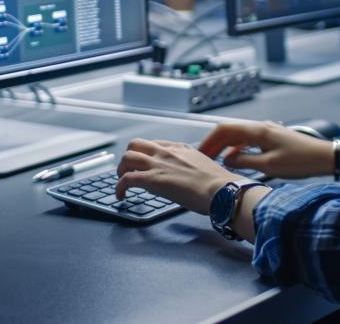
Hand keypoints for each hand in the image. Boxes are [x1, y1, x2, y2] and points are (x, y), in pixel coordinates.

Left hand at [115, 139, 241, 213]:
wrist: (220, 190)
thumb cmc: (217, 184)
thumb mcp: (203, 166)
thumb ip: (191, 166)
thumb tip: (187, 177)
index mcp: (180, 148)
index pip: (154, 144)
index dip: (145, 155)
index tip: (145, 165)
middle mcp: (166, 152)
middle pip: (135, 144)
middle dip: (128, 158)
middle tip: (128, 171)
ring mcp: (158, 164)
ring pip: (127, 157)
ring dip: (120, 170)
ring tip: (122, 183)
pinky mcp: (152, 180)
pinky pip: (126, 179)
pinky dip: (119, 187)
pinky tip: (121, 195)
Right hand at [199, 120, 333, 178]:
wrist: (324, 157)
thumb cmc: (300, 161)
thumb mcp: (269, 166)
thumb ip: (245, 161)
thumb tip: (227, 160)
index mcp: (257, 130)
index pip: (224, 129)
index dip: (209, 140)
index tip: (199, 153)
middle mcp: (260, 126)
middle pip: (229, 130)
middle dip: (214, 143)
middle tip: (203, 158)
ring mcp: (267, 130)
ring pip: (238, 134)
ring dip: (224, 145)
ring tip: (215, 160)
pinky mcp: (272, 137)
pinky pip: (248, 139)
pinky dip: (237, 147)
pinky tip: (235, 159)